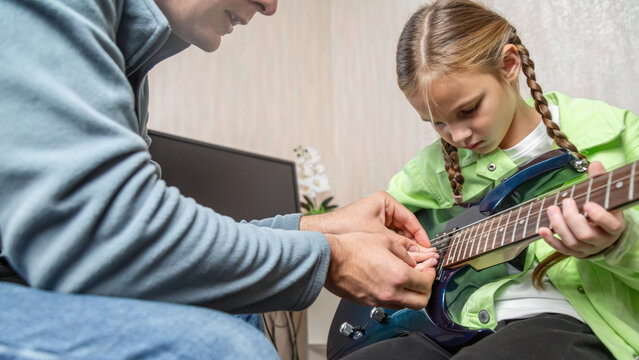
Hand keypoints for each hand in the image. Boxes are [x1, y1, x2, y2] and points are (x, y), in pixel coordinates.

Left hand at [300, 191, 430, 247]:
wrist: (324, 232)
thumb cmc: (345, 226)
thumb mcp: (378, 235)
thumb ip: (400, 244)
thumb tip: (417, 253)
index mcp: (385, 201)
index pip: (410, 219)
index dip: (420, 235)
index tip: (428, 247)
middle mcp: (382, 208)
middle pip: (404, 227)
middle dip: (412, 243)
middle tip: (423, 256)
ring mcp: (376, 218)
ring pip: (397, 235)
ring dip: (403, 247)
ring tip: (413, 259)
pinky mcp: (371, 229)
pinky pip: (388, 239)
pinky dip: (393, 248)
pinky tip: (398, 259)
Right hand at [324, 232, 436, 309]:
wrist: (330, 259)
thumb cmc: (352, 248)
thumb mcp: (384, 241)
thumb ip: (404, 253)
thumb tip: (415, 261)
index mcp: (398, 275)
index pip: (426, 283)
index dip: (431, 275)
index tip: (429, 268)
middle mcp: (391, 292)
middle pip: (421, 302)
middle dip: (426, 290)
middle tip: (423, 278)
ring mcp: (379, 300)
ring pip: (406, 306)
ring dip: (412, 295)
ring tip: (407, 280)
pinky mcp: (369, 302)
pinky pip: (390, 304)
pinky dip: (397, 296)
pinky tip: (391, 283)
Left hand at [539, 161, 624, 257]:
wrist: (605, 233)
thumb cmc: (604, 210)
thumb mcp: (606, 196)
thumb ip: (600, 180)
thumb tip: (595, 164)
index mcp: (614, 226)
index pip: (611, 225)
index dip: (599, 216)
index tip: (587, 204)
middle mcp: (602, 240)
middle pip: (586, 234)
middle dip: (572, 218)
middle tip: (566, 202)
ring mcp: (588, 249)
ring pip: (572, 242)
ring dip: (559, 225)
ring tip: (552, 209)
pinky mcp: (575, 253)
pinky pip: (561, 249)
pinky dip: (550, 240)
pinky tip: (542, 229)